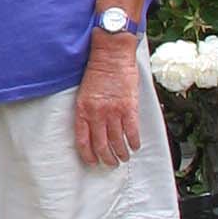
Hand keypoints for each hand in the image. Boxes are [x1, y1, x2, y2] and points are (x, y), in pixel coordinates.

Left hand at [75, 40, 141, 168]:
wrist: (111, 55)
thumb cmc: (97, 71)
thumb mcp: (84, 93)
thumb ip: (87, 111)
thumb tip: (92, 130)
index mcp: (82, 110)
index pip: (82, 140)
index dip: (88, 155)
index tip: (92, 162)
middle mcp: (97, 114)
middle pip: (101, 145)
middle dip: (107, 159)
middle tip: (111, 163)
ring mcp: (113, 112)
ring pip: (117, 142)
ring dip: (121, 154)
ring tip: (124, 157)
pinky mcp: (129, 108)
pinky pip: (132, 132)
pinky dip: (134, 143)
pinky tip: (135, 147)